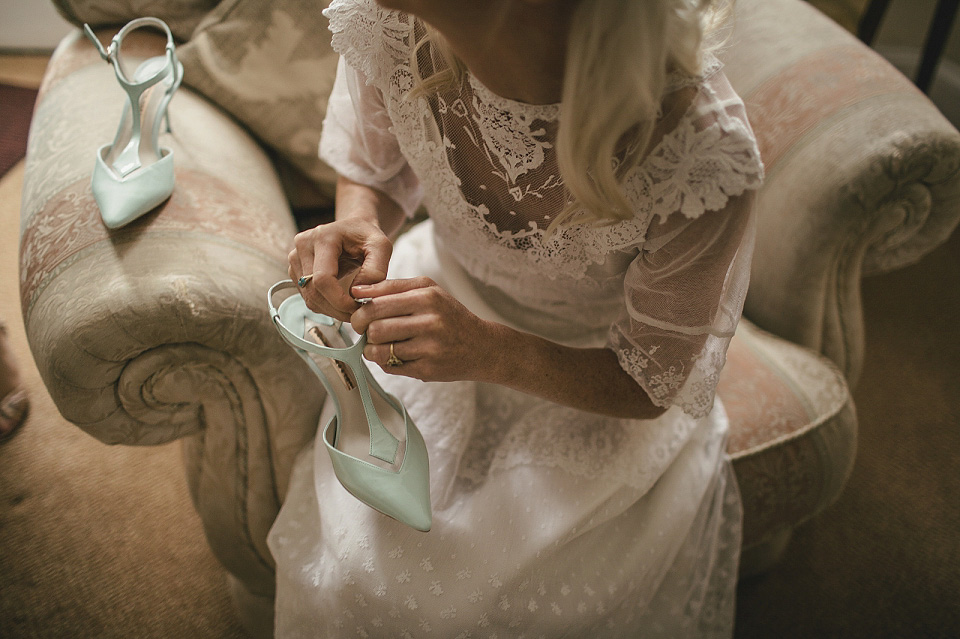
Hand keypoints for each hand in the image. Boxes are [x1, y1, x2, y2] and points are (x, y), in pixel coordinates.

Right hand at [288, 218, 392, 321]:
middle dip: (338, 308)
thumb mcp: (381, 246)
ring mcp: (296, 258)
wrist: (353, 229)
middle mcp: (303, 246)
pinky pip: (308, 297)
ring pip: (309, 298)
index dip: (339, 300)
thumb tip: (359, 293)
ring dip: (332, 310)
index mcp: (323, 238)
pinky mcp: (295, 270)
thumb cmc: (366, 236)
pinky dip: (325, 306)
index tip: (357, 307)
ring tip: (352, 307)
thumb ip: (375, 269)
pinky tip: (341, 302)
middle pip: (314, 291)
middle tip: (358, 312)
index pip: (322, 278)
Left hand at [349, 277, 499, 382]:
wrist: (481, 346)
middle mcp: (429, 321)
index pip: (376, 304)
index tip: (361, 315)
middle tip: (368, 331)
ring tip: (381, 344)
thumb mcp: (427, 290)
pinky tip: (395, 355)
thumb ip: (392, 287)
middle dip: (364, 331)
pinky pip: (390, 367)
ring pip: (379, 350)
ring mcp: (429, 348)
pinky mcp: (427, 369)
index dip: (360, 312)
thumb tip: (356, 291)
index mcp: (426, 297)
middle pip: (375, 328)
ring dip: (373, 349)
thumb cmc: (449, 315)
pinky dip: (386, 361)